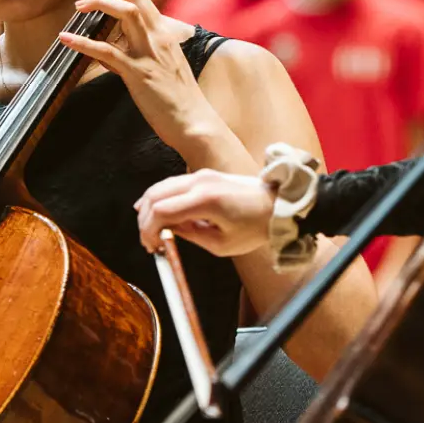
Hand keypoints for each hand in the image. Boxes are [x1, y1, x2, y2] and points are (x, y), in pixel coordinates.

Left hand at [58, 0, 222, 161]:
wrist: (194, 122)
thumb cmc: (180, 99)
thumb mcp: (164, 67)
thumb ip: (142, 54)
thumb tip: (113, 52)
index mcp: (165, 34)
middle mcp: (159, 38)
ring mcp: (149, 53)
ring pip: (125, 13)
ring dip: (98, 4)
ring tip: (79, 8)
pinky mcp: (138, 73)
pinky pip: (107, 51)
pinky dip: (83, 43)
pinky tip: (67, 39)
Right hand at [135, 168, 276, 257]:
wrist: (278, 205)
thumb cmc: (255, 227)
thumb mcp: (222, 245)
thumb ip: (191, 236)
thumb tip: (168, 233)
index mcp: (205, 201)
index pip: (161, 211)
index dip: (148, 230)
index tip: (151, 247)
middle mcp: (199, 182)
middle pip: (155, 195)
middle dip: (145, 220)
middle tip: (148, 242)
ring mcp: (200, 175)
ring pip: (160, 187)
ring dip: (149, 208)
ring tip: (152, 231)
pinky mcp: (203, 175)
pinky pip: (172, 184)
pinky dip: (160, 198)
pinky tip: (157, 212)